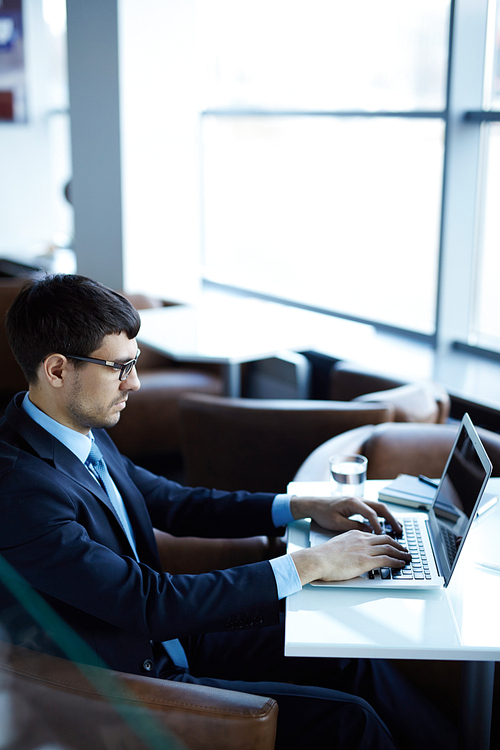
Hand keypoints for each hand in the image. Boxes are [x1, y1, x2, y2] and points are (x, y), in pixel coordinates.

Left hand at [290, 495, 402, 536]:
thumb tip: (369, 532)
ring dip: (389, 518)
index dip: (378, 525)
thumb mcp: (336, 523)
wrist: (314, 504)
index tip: (383, 536)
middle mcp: (358, 499)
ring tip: (398, 529)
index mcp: (353, 502)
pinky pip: (374, 510)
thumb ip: (353, 527)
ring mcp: (359, 501)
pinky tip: (386, 526)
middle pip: (380, 508)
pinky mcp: (358, 505)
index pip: (371, 513)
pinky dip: (382, 517)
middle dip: (391, 519)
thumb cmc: (323, 513)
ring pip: (379, 508)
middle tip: (400, 531)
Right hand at [291, 530, 410, 584]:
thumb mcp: (337, 545)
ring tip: (407, 557)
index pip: (375, 535)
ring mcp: (364, 549)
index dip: (386, 540)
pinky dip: (396, 561)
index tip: (391, 544)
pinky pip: (386, 560)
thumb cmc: (322, 556)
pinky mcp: (366, 561)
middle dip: (397, 544)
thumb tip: (352, 555)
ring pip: (389, 548)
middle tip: (404, 549)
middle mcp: (361, 539)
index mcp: (354, 534)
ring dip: (401, 553)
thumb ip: (348, 547)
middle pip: (385, 539)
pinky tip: (401, 563)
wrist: (318, 560)